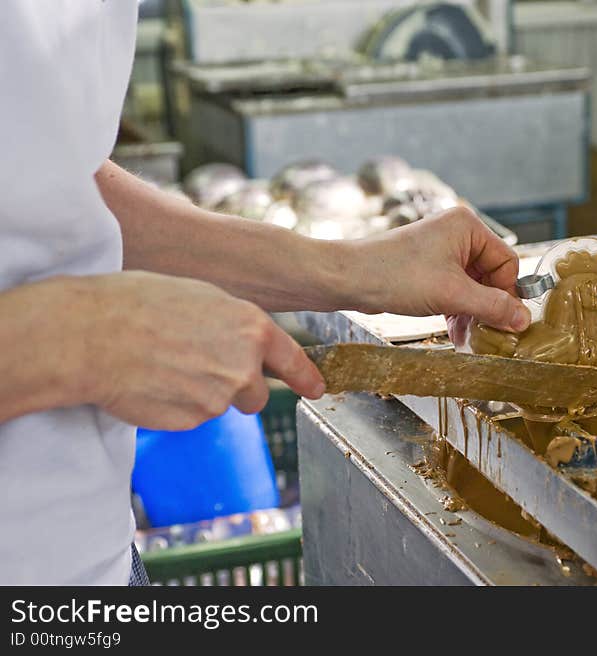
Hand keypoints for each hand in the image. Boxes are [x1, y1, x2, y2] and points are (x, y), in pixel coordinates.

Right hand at [77, 272, 323, 429]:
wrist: (93, 335)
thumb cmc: (140, 304)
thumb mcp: (202, 298)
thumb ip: (234, 326)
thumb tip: (244, 344)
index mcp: (252, 328)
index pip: (292, 359)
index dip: (306, 377)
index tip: (317, 389)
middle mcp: (245, 366)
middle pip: (255, 393)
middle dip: (236, 387)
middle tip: (197, 367)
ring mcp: (220, 398)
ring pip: (220, 405)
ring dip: (202, 394)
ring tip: (165, 366)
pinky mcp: (192, 421)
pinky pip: (192, 417)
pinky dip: (177, 406)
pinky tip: (153, 383)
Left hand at [352, 207, 529, 343]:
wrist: (349, 280)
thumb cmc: (396, 276)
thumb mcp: (452, 294)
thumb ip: (492, 307)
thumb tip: (524, 319)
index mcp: (467, 227)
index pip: (506, 263)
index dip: (507, 294)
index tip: (505, 321)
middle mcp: (457, 235)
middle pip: (491, 277)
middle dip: (488, 307)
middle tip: (489, 335)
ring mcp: (441, 252)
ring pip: (473, 288)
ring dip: (473, 314)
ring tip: (469, 339)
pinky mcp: (428, 270)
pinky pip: (455, 292)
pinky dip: (457, 312)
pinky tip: (456, 334)